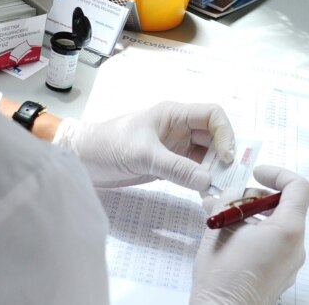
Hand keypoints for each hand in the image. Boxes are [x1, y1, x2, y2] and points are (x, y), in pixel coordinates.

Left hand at [54, 102, 234, 189]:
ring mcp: (174, 147)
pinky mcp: (167, 165)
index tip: (226, 158)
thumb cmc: (108, 145)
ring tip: (218, 190)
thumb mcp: (142, 155)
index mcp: (174, 114)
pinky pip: (193, 171)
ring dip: (214, 171)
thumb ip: (175, 167)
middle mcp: (179, 128)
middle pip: (214, 137)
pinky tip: (204, 193)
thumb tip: (208, 180)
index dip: (226, 134)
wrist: (81, 159)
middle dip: (224, 156)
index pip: (213, 115)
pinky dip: (201, 181)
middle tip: (227, 180)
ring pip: (206, 156)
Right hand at [190, 165, 308, 304]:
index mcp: (288, 230)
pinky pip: (273, 246)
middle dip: (257, 198)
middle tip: (230, 200)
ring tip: (224, 221)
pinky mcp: (280, 276)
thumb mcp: (221, 226)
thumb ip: (230, 200)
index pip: (298, 187)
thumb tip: (232, 193)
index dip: (278, 174)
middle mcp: (296, 247)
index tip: (257, 174)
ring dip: (253, 218)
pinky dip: (255, 236)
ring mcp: (290, 264)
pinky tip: (230, 241)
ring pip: (277, 228)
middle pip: (285, 208)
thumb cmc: (223, 276)